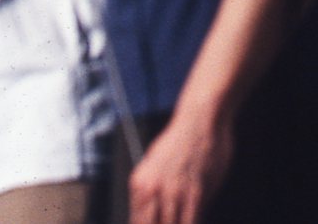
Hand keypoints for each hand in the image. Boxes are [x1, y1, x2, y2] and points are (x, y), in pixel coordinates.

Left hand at [129, 109, 233, 223]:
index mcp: (138, 184)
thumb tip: (162, 214)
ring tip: (181, 223)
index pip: (136, 223)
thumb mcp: (157, 167)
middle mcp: (151, 191)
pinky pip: (191, 222)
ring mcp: (172, 194)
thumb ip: (157, 192)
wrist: (198, 121)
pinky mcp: (195, 194)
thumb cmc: (181, 143)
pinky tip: (192, 223)